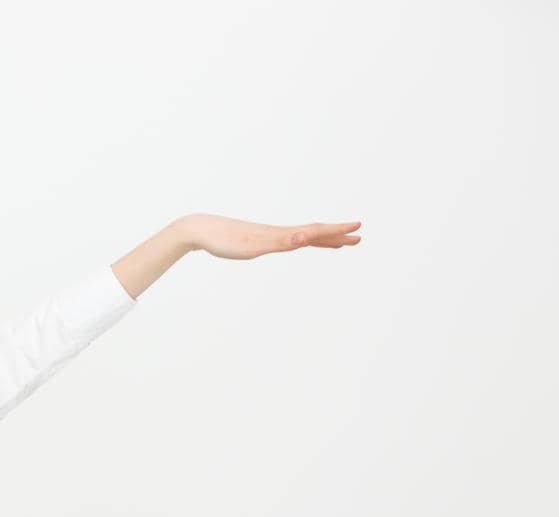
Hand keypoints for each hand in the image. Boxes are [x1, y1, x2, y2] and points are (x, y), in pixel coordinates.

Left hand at [177, 213, 361, 259]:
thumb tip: (306, 237)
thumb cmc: (224, 240)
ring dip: (321, 240)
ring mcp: (269, 236)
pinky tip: (299, 243)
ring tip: (338, 243)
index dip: (337, 231)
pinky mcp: (258, 240)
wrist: (200, 231)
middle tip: (358, 238)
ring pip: (301, 237)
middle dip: (336, 237)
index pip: (315, 232)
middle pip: (314, 234)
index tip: (358, 229)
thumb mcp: (254, 245)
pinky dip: (300, 242)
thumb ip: (281, 241)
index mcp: (281, 234)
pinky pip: (287, 241)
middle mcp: (278, 233)